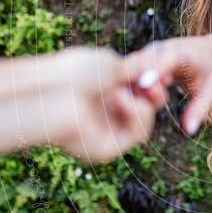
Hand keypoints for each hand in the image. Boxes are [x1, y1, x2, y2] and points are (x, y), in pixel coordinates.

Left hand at [50, 47, 155, 162]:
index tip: (159, 67)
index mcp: (103, 93)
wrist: (52, 89)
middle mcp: (104, 114)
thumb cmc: (75, 72)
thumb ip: (139, 70)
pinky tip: (120, 98)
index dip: (153, 81)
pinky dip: (137, 113)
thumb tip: (157, 65)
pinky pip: (138, 134)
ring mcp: (106, 132)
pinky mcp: (107, 149)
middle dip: (155, 92)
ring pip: (145, 123)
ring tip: (122, 89)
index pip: (139, 92)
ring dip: (143, 102)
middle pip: (147, 109)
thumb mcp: (113, 64)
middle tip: (154, 79)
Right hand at [128, 38, 211, 135]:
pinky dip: (126, 85)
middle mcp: (164, 49)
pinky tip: (125, 98)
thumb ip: (199, 109)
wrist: (200, 55)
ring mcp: (150, 52)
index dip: (156, 69)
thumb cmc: (206, 76)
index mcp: (185, 53)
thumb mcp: (209, 92)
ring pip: (134, 67)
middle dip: (140, 82)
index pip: (170, 58)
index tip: (144, 83)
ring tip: (137, 100)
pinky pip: (129, 70)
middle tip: (142, 101)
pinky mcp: (140, 57)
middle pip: (146, 63)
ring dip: (131, 86)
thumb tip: (190, 130)